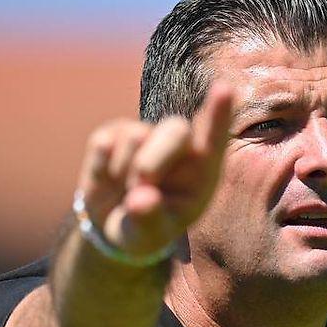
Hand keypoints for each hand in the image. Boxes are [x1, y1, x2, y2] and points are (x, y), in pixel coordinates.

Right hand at [75, 84, 234, 260]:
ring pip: (135, 137)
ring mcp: (147, 134)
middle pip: (175, 130)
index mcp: (202, 171)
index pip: (215, 139)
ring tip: (128, 192)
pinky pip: (104, 144)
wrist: (115, 224)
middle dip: (156, 158)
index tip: (224, 89)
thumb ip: (149, 220)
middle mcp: (180, 147)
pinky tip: (109, 181)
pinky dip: (101, 170)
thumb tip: (140, 200)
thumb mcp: (149, 236)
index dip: (219, 114)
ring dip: (125, 175)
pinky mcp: (114, 132)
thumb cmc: (146, 229)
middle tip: (143, 184)